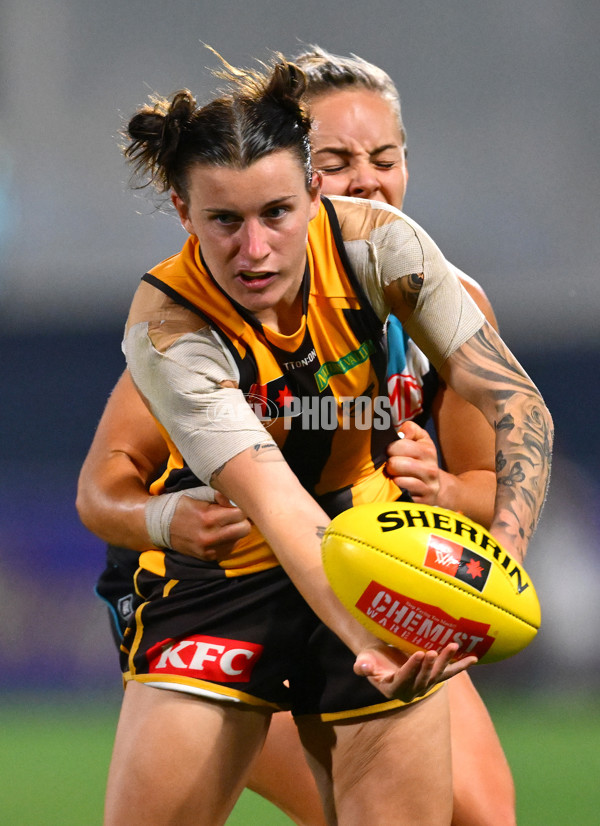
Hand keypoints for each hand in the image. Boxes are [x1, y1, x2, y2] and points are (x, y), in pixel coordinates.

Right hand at [169, 492, 250, 560]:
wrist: (159, 526)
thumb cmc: (182, 505)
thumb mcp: (199, 494)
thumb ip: (219, 496)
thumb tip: (235, 499)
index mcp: (208, 517)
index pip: (241, 514)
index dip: (240, 507)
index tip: (234, 505)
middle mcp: (210, 536)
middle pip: (244, 529)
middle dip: (242, 520)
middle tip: (234, 515)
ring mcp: (209, 550)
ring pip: (239, 540)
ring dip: (236, 531)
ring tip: (225, 524)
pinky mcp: (208, 557)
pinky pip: (230, 549)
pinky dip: (228, 541)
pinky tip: (219, 533)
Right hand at [354, 643, 476, 701]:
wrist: (380, 658)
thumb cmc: (370, 658)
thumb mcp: (363, 661)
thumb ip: (363, 666)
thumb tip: (365, 668)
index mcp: (393, 689)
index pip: (404, 679)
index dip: (412, 668)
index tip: (419, 654)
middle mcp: (411, 691)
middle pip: (423, 678)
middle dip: (431, 664)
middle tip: (435, 650)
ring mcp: (424, 685)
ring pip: (437, 674)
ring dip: (446, 660)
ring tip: (453, 645)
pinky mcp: (433, 677)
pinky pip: (449, 672)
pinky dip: (461, 666)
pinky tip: (473, 658)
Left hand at [386, 421, 442, 503]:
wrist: (433, 487)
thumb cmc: (419, 460)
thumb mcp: (419, 441)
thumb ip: (410, 429)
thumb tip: (402, 433)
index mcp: (428, 451)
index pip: (401, 445)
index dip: (390, 448)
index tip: (390, 451)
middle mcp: (430, 469)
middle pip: (396, 463)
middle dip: (389, 464)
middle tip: (390, 466)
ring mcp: (428, 487)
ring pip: (398, 480)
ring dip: (391, 478)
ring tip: (393, 477)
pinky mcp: (422, 502)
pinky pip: (402, 495)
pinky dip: (395, 491)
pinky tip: (396, 488)